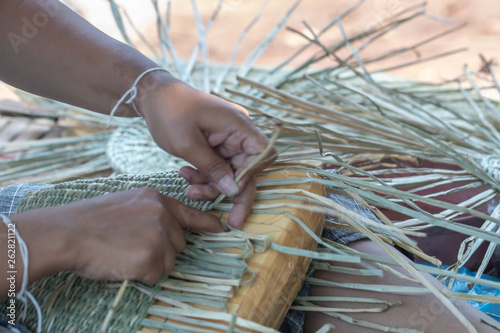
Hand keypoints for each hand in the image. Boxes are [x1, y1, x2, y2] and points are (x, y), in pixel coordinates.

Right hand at [9, 188, 225, 287]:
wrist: (68, 232)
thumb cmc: (91, 219)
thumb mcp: (127, 203)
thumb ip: (151, 212)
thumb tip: (166, 229)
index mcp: (157, 200)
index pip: (191, 214)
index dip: (208, 224)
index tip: (224, 229)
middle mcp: (163, 216)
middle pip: (179, 244)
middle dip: (162, 250)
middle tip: (131, 245)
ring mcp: (159, 236)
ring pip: (169, 261)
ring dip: (151, 263)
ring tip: (124, 252)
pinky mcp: (152, 258)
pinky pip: (156, 275)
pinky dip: (141, 275)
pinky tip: (122, 262)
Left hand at [137, 73, 276, 228]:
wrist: (153, 95)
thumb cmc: (169, 112)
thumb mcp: (188, 144)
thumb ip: (212, 169)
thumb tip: (234, 191)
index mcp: (238, 125)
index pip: (263, 154)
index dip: (252, 175)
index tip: (233, 190)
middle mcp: (238, 132)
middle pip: (248, 168)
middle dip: (235, 192)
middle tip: (232, 222)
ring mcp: (228, 138)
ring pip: (231, 171)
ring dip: (213, 185)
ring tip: (190, 190)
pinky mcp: (217, 144)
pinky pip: (218, 166)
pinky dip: (205, 175)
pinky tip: (186, 176)